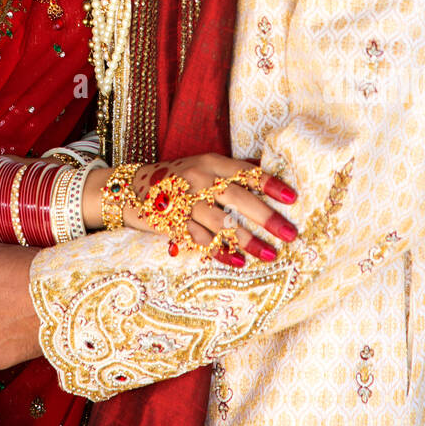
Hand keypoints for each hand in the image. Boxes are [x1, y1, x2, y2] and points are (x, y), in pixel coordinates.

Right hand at [115, 155, 298, 263]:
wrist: (132, 189)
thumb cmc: (178, 178)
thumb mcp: (204, 166)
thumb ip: (233, 170)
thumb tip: (268, 172)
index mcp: (210, 162)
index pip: (245, 171)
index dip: (269, 183)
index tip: (292, 197)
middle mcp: (198, 179)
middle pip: (236, 197)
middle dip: (265, 217)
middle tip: (289, 234)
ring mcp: (184, 201)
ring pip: (220, 222)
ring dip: (246, 240)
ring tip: (269, 255)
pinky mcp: (172, 222)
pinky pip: (199, 239)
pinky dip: (220, 251)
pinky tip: (238, 262)